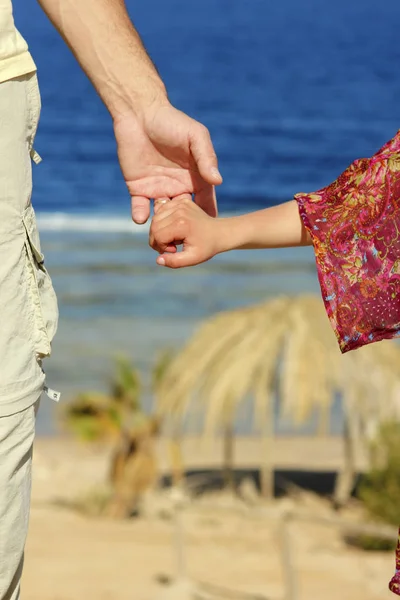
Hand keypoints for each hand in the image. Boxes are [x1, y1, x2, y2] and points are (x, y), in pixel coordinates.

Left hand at [114, 103, 221, 223]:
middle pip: (184, 214)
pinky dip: (139, 214)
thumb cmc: (172, 121)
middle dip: (186, 229)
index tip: (212, 230)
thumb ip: (206, 158)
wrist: (139, 113)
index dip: (208, 214)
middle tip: (186, 240)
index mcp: (195, 177)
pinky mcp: (138, 187)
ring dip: (162, 226)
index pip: (205, 200)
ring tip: (162, 234)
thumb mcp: (195, 137)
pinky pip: (139, 206)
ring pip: (163, 215)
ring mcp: (158, 189)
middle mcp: (178, 186)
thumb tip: (218, 181)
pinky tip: (141, 219)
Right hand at [149, 196, 222, 267]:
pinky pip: (161, 211)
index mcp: (181, 225)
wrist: (219, 232)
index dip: (162, 247)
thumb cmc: (206, 247)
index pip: (157, 236)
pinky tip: (173, 229)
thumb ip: (174, 262)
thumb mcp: (192, 259)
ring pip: (155, 219)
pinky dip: (163, 221)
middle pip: (154, 227)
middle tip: (172, 246)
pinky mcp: (180, 201)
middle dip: (158, 240)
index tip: (174, 250)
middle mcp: (179, 211)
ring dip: (160, 231)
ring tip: (173, 237)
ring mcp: (179, 204)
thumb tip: (158, 260)